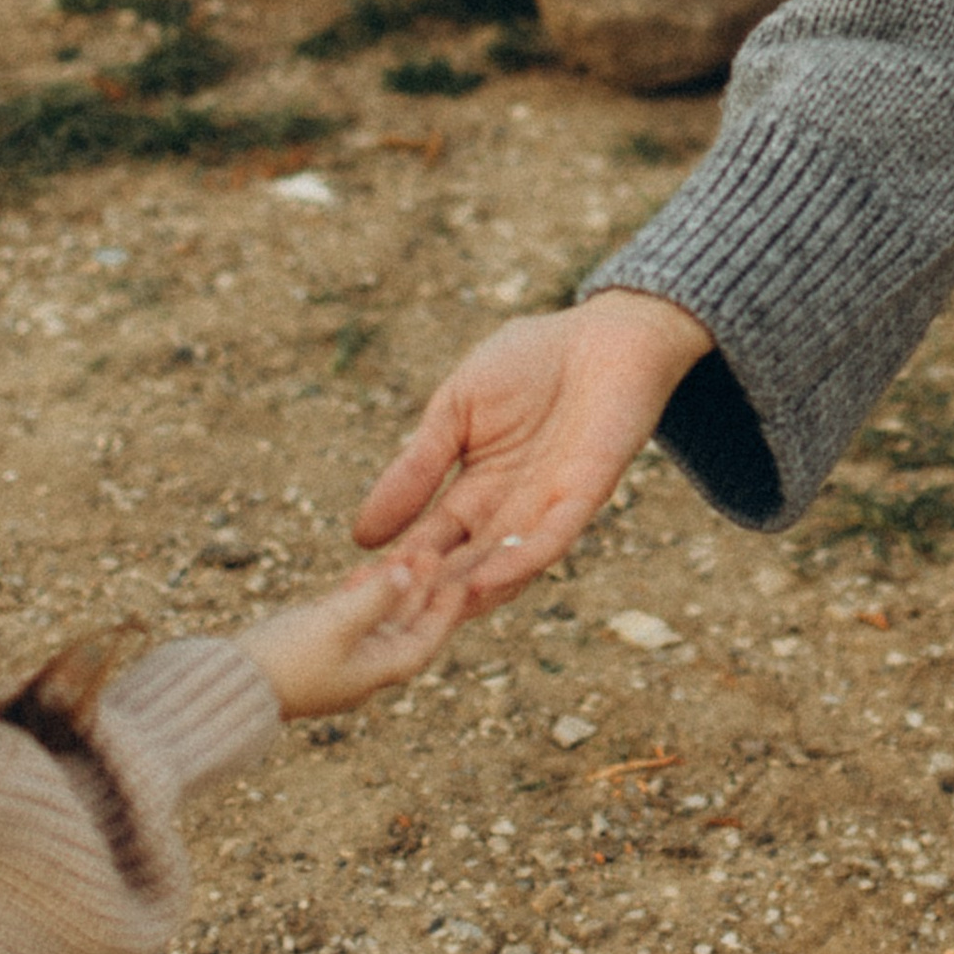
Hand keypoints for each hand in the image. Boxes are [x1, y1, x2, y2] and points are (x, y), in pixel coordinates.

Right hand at [241, 553, 466, 719]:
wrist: (228, 685)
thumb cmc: (286, 661)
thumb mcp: (335, 625)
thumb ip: (374, 597)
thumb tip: (408, 573)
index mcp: (376, 672)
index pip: (424, 641)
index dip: (445, 611)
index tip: (462, 580)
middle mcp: (362, 669)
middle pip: (402, 627)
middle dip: (418, 591)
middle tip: (431, 552)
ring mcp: (336, 659)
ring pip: (375, 619)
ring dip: (389, 589)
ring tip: (401, 554)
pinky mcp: (311, 647)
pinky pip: (347, 618)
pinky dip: (359, 595)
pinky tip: (362, 570)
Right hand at [354, 290, 712, 605]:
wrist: (601, 333)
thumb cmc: (529, 361)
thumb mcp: (453, 411)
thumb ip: (416, 468)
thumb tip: (362, 535)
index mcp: (473, 494)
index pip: (428, 544)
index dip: (395, 568)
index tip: (351, 591)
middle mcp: (509, 514)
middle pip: (461, 569)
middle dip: (425, 594)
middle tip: (381, 620)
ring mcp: (547, 510)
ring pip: (504, 569)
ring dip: (467, 594)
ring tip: (427, 614)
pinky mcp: (584, 496)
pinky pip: (550, 541)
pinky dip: (518, 563)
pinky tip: (484, 582)